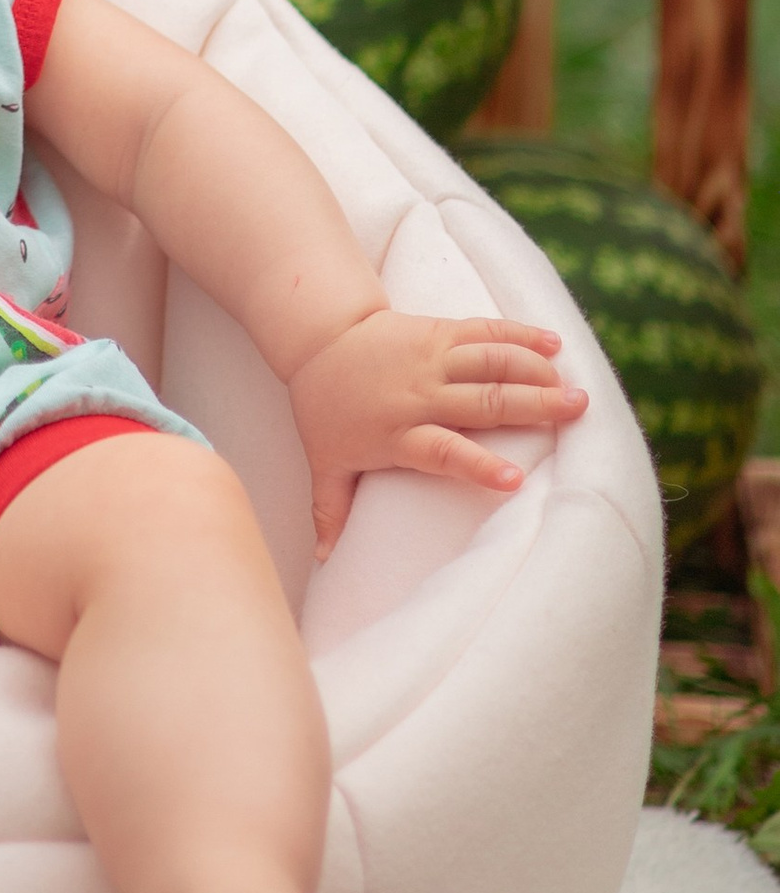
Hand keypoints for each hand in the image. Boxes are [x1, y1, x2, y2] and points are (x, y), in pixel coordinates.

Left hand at [288, 309, 587, 561]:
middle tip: (576, 412)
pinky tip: (553, 344)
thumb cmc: (325, 408)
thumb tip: (323, 561)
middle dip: (532, 406)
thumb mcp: (325, 461)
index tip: (516, 479)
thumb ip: (330, 510)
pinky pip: (483, 331)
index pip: (441, 451)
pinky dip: (519, 335)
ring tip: (574, 387)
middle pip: (482, 402)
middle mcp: (419, 395)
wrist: (317, 338)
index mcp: (397, 434)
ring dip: (535, 371)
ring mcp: (431, 358)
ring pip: (490, 362)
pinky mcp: (438, 331)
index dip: (478, 465)